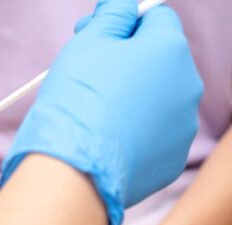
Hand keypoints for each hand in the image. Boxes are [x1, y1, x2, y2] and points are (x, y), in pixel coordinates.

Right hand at [1, 0, 202, 224]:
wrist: (74, 170)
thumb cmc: (77, 102)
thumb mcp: (87, 43)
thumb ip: (112, 16)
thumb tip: (124, 6)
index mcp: (170, 49)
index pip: (155, 16)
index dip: (121, 22)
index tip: (92, 34)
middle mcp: (188, 86)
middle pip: (158, 59)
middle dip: (126, 59)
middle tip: (87, 71)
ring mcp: (183, 127)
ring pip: (156, 99)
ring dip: (130, 96)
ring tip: (93, 110)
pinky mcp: (171, 159)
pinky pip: (152, 134)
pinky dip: (131, 130)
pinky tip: (104, 136)